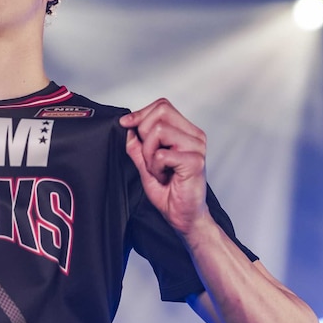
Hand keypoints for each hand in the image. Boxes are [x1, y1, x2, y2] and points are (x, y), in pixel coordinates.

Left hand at [119, 98, 209, 234]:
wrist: (183, 216)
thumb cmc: (169, 191)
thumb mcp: (146, 163)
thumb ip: (137, 144)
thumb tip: (128, 126)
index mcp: (186, 132)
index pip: (162, 106)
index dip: (140, 114)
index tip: (126, 124)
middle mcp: (194, 136)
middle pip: (161, 112)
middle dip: (143, 132)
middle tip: (149, 156)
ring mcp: (196, 147)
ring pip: (158, 130)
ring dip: (149, 153)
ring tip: (158, 169)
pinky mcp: (195, 161)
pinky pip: (161, 154)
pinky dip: (155, 167)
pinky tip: (165, 177)